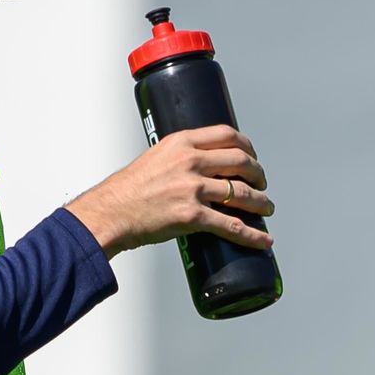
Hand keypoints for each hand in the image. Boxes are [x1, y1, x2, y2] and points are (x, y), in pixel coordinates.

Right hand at [70, 124, 272, 255]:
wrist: (109, 213)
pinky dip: (252, 235)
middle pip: (240, 161)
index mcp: (181, 143)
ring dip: (260, 203)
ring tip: (265, 208)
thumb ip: (179, 158)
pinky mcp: (192, 215)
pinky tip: (262, 240)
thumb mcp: (154, 158)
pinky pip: (232, 226)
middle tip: (261, 183)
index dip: (247, 146)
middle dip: (258, 174)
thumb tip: (202, 166)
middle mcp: (189, 162)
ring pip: (241, 194)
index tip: (252, 156)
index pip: (226, 134)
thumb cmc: (127, 190)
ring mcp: (192, 188)